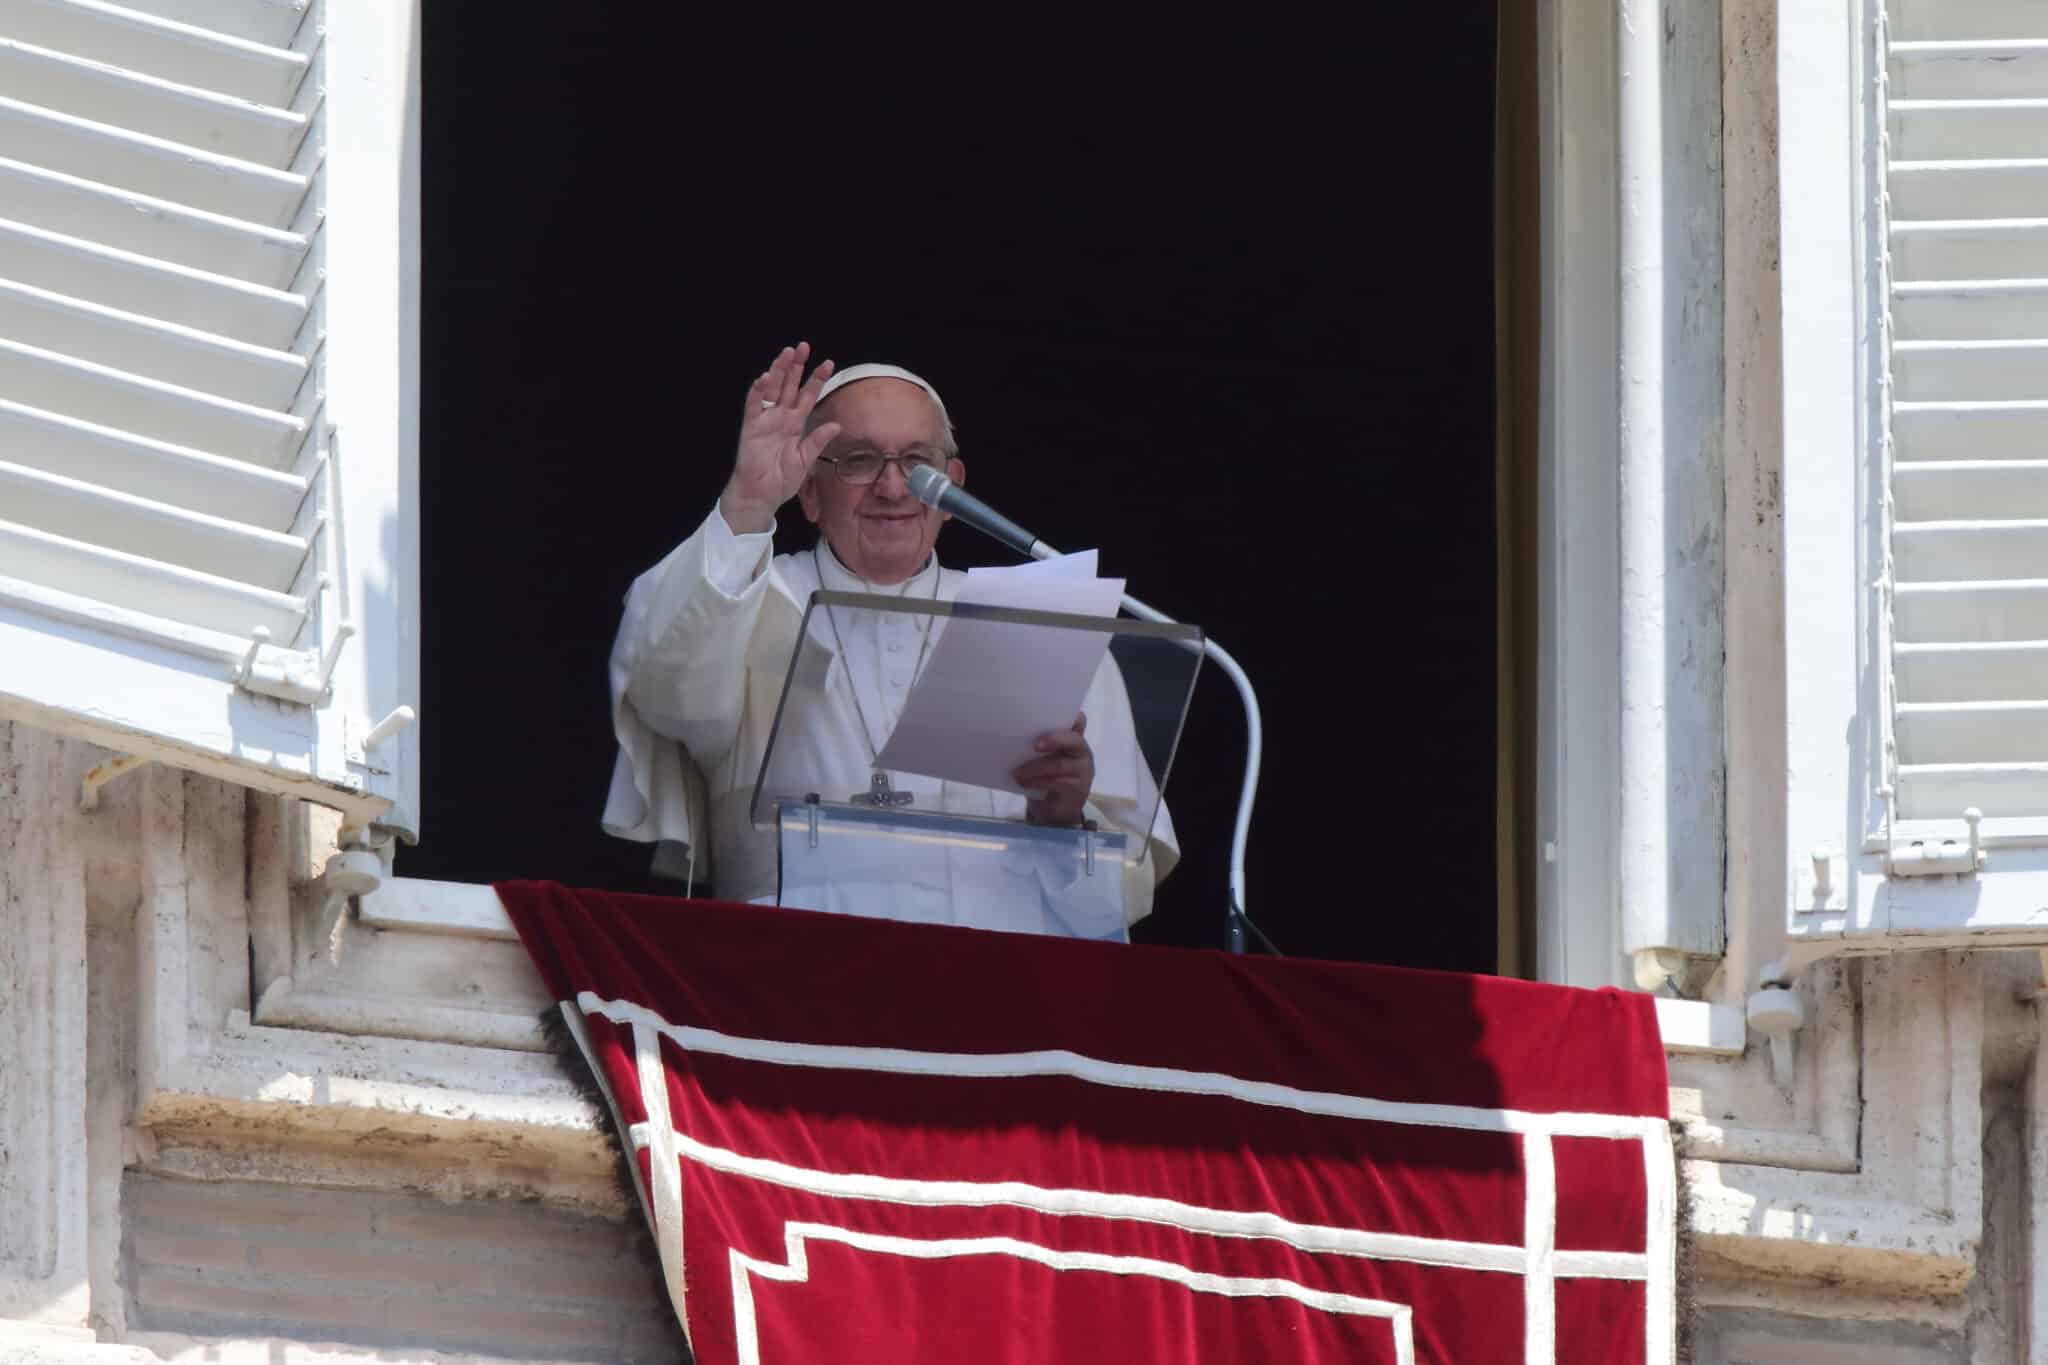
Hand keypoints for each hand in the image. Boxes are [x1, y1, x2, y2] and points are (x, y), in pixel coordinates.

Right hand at [719, 342, 841, 532]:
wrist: (761, 496)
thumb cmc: (781, 480)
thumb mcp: (806, 460)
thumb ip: (818, 440)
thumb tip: (837, 424)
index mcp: (795, 424)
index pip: (807, 396)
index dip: (816, 379)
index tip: (828, 363)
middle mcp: (780, 417)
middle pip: (789, 385)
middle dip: (797, 366)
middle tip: (804, 346)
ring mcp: (765, 420)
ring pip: (772, 389)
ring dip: (779, 371)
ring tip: (787, 353)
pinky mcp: (751, 428)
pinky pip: (754, 406)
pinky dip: (758, 392)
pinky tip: (764, 378)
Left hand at [1015, 712, 1093, 826]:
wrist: (1055, 811)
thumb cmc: (1047, 779)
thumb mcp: (1042, 759)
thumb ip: (1039, 746)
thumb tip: (1015, 735)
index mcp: (1075, 740)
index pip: (1079, 722)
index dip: (1074, 717)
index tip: (1062, 715)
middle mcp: (1083, 752)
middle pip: (1073, 740)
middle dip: (1054, 740)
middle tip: (1034, 745)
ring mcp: (1083, 771)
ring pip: (1059, 764)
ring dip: (1035, 768)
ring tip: (1017, 773)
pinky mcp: (1078, 789)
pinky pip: (1056, 782)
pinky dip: (1037, 782)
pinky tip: (1023, 783)